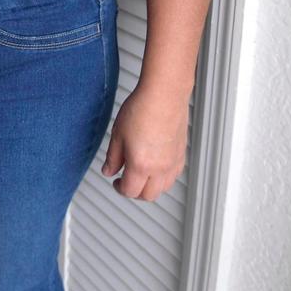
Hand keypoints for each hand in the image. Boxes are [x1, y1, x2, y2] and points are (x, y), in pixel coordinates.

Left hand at [101, 81, 189, 201]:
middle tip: (126, 181)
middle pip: (148, 195)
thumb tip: (109, 171)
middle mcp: (160, 168)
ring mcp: (173, 162)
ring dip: (150, 187)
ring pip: (163, 188)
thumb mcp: (118, 135)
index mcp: (141, 165)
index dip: (119, 188)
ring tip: (140, 174)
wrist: (164, 95)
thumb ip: (113, 157)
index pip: (130, 191)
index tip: (115, 181)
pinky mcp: (181, 154)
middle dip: (135, 192)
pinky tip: (155, 167)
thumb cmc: (141, 110)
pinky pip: (173, 176)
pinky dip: (163, 178)